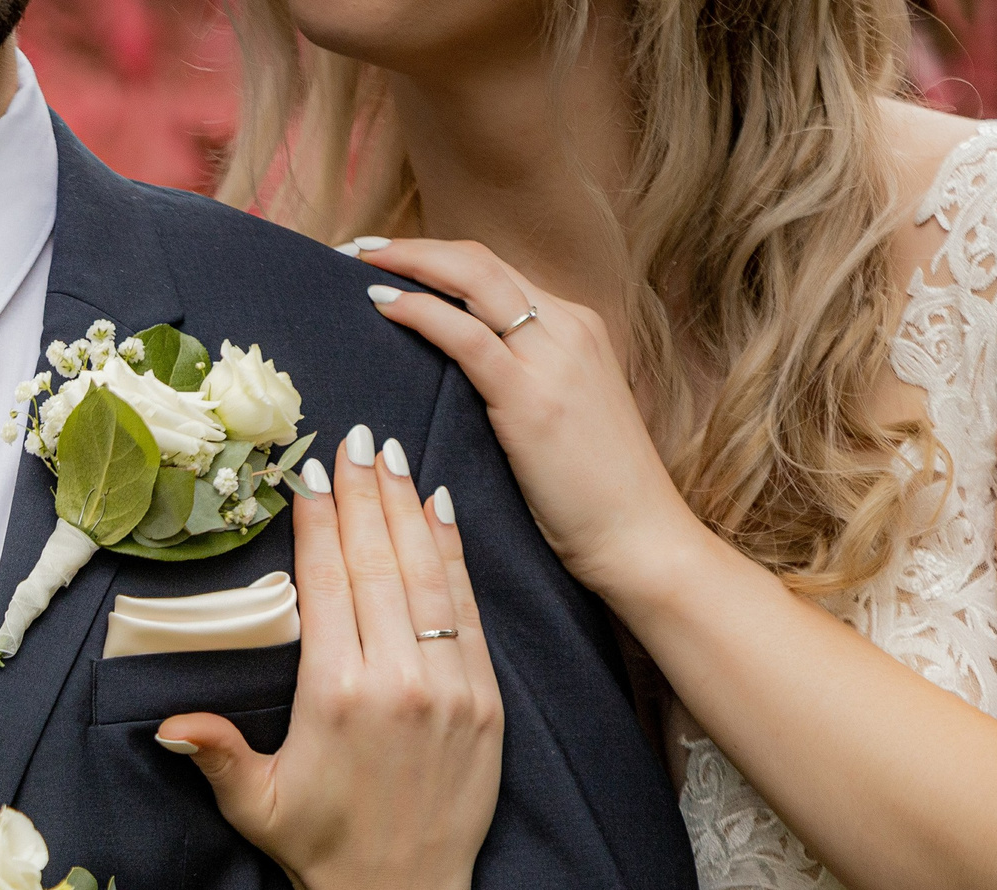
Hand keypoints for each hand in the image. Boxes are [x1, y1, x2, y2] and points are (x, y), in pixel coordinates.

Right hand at [157, 426, 503, 889]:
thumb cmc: (317, 850)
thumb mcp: (253, 804)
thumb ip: (215, 753)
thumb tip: (170, 722)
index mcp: (334, 695)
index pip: (328, 584)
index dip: (319, 523)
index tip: (313, 474)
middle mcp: (396, 681)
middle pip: (379, 563)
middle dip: (366, 495)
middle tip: (356, 439)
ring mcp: (449, 688)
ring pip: (429, 576)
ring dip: (409, 510)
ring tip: (393, 457)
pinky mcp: (486, 702)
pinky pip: (469, 612)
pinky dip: (456, 558)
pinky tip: (442, 514)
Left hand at [356, 239, 705, 600]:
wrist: (638, 535)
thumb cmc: (595, 492)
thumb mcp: (562, 415)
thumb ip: (524, 380)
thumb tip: (460, 375)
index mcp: (576, 327)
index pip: (497, 272)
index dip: (439, 259)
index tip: (388, 260)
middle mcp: (569, 327)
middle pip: (480, 261)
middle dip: (415, 248)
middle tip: (359, 249)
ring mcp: (553, 357)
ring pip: (472, 280)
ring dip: (409, 263)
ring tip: (358, 264)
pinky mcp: (531, 396)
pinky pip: (465, 335)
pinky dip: (419, 311)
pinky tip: (382, 306)